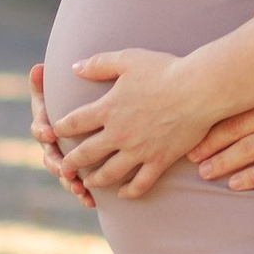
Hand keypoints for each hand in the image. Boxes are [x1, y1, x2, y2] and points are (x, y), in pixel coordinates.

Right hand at [28, 62, 95, 208]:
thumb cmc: (74, 96)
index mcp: (48, 124)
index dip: (42, 130)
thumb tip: (38, 68)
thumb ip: (48, 82)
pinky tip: (90, 201)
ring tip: (78, 188)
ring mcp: (65, 160)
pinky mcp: (79, 173)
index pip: (39, 128)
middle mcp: (54, 145)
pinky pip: (78, 186)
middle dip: (57, 164)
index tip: (50, 132)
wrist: (96, 116)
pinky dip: (82, 195)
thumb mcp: (62, 87)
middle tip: (65, 168)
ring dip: (69, 183)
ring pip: (63, 174)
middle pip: (50, 157)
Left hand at [54, 48, 216, 200]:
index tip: (55, 133)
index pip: (75, 123)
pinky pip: (140, 183)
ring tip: (87, 182)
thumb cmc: (165, 70)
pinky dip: (129, 191)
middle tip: (64, 167)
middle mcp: (118, 133)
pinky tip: (122, 193)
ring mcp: (139, 150)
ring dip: (95, 180)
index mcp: (108, 108)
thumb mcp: (128, 59)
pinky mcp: (159, 161)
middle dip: (71, 161)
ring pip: (109, 173)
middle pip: (86, 153)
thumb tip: (74, 67)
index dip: (61, 128)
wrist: (198, 90)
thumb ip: (98, 64)